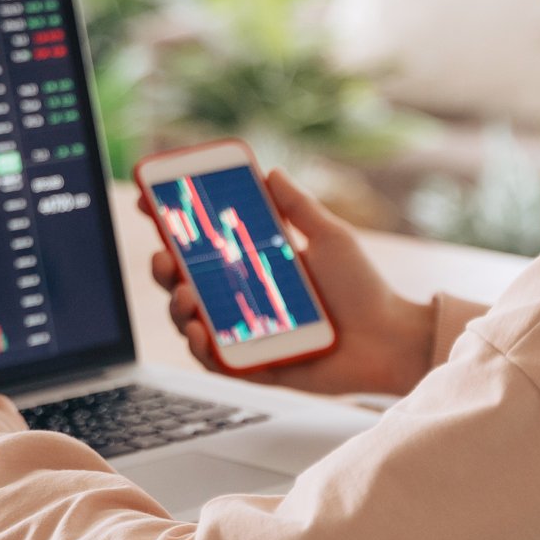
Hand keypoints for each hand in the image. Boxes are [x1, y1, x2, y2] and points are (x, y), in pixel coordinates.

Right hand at [137, 168, 434, 398]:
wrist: (390, 341)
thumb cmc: (364, 290)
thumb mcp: (330, 238)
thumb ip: (298, 207)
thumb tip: (269, 171)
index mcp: (254, 265)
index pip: (202, 243)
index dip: (171, 224)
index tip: (148, 201)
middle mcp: (242, 299)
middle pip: (185, 282)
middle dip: (164, 268)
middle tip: (163, 256)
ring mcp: (244, 334)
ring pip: (191, 321)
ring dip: (177, 307)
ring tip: (186, 294)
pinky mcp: (253, 367)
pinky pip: (214, 359)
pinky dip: (200, 346)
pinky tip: (199, 331)